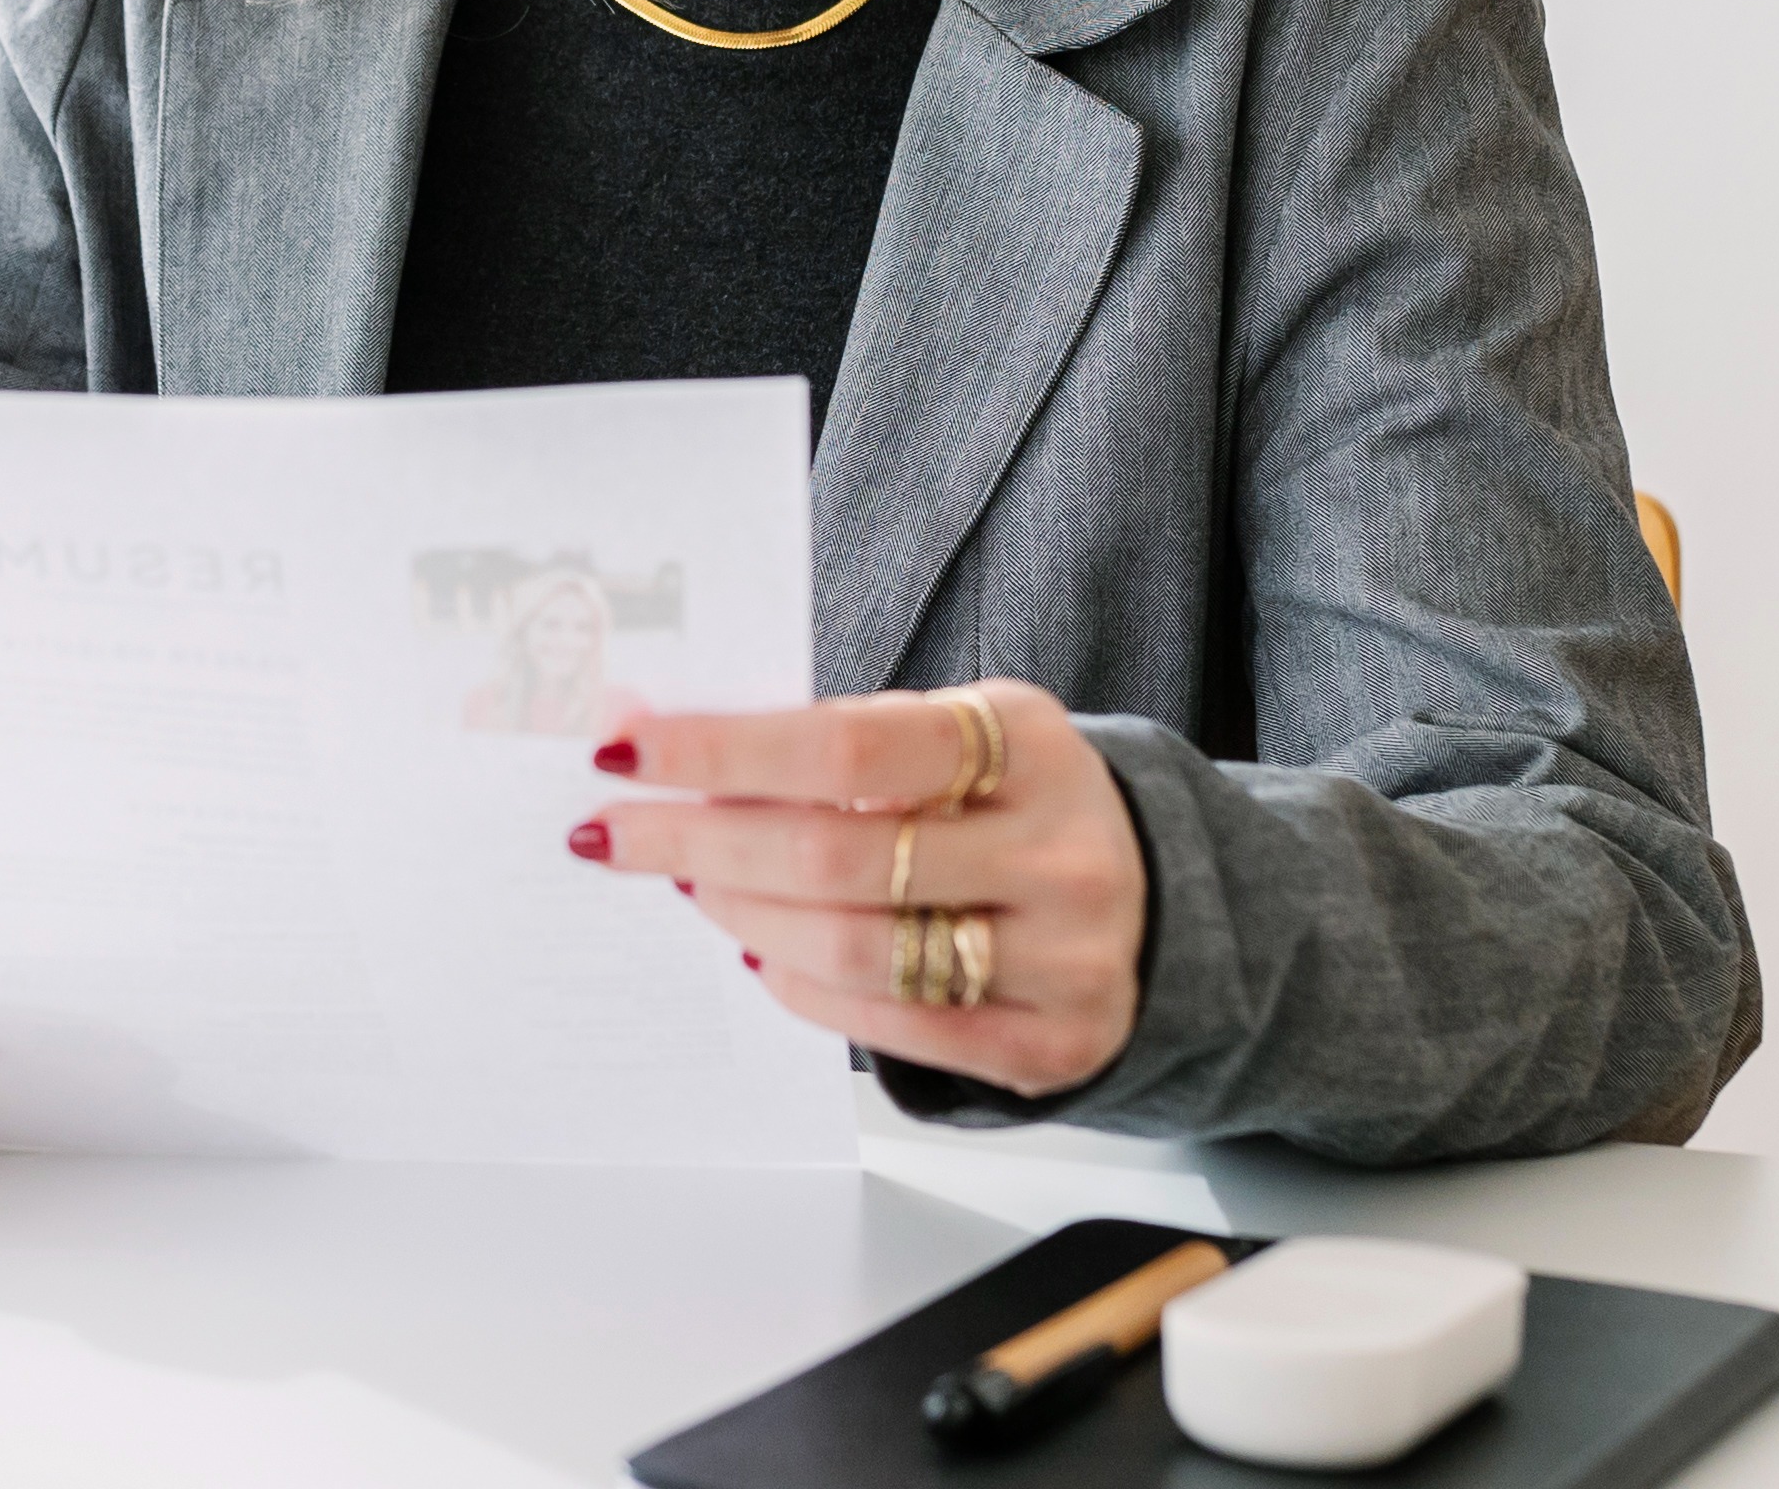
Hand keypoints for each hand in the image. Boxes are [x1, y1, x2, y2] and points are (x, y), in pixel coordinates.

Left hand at [577, 680, 1145, 1098]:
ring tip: (691, 885)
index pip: (849, 749)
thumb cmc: (1014, 803)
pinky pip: (893, 1030)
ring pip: (854, 951)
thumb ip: (845, 743)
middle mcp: (1058, 852)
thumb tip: (671, 753)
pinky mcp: (1050, 1043)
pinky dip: (803, 989)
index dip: (725, 752)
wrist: (1159, 898)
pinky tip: (759, 950)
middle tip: (619, 832)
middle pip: (834, 860)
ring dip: (742, 917)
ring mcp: (1064, 957)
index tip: (627, 749)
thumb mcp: (961, 735)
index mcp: (1027, 744)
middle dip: (701, 845)